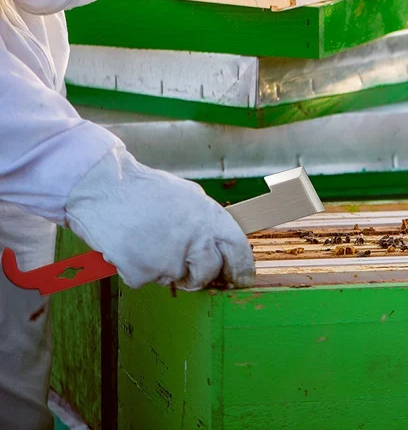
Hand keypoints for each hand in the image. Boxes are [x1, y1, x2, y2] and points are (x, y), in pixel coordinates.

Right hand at [65, 149, 253, 289]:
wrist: (104, 188)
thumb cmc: (142, 189)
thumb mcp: (186, 196)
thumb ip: (203, 219)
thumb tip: (215, 241)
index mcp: (208, 215)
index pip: (238, 248)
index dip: (242, 266)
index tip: (242, 278)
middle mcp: (195, 238)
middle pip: (209, 271)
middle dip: (200, 276)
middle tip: (187, 272)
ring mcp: (170, 258)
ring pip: (175, 277)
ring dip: (163, 268)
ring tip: (146, 242)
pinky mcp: (145, 273)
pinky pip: (145, 280)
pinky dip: (136, 269)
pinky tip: (129, 246)